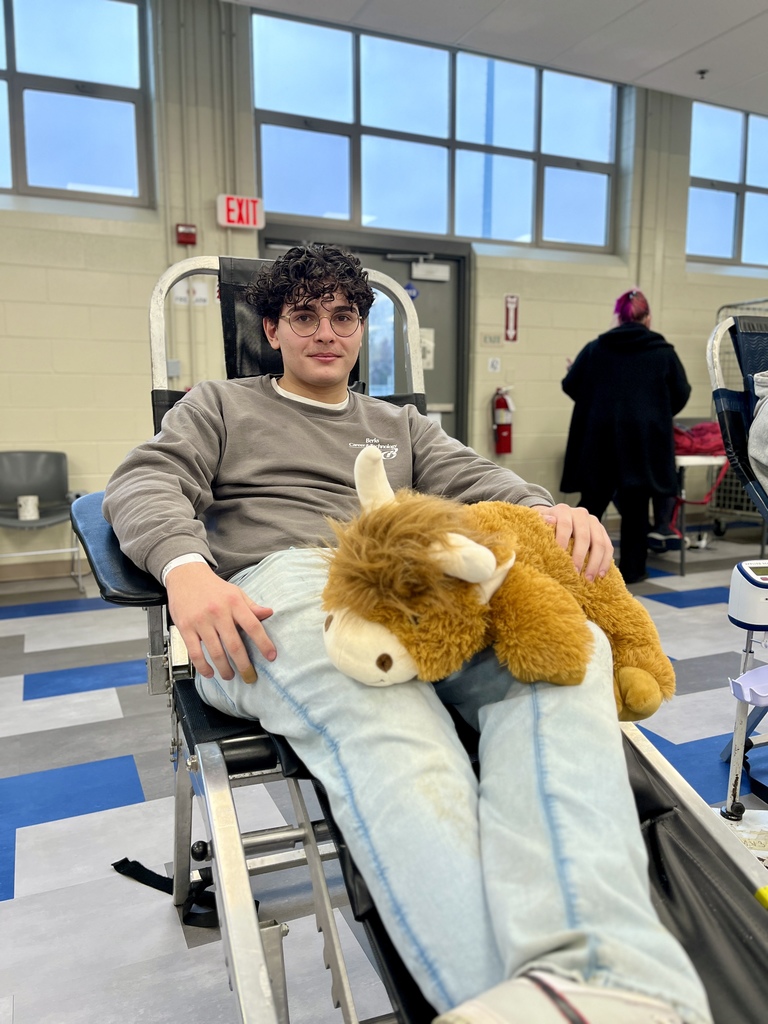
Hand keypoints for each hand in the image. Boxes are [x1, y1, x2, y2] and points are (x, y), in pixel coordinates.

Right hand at [165, 561, 274, 680]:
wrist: (185, 575)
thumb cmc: (213, 587)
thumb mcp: (236, 592)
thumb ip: (251, 606)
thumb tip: (269, 613)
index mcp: (234, 603)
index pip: (253, 626)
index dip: (263, 643)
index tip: (271, 656)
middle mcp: (218, 612)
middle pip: (234, 645)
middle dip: (244, 665)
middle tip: (249, 676)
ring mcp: (201, 621)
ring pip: (215, 652)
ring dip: (224, 669)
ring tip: (230, 676)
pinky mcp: (185, 628)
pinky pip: (195, 653)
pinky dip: (203, 666)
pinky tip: (209, 672)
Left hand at [530, 503, 613, 581]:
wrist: (555, 519)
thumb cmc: (545, 526)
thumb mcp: (539, 522)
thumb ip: (541, 522)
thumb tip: (550, 520)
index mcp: (563, 510)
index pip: (565, 525)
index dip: (562, 541)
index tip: (560, 558)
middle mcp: (581, 514)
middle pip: (584, 536)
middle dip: (580, 556)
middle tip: (575, 573)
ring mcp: (594, 522)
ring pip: (599, 543)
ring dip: (595, 563)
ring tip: (589, 579)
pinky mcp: (602, 531)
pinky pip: (608, 547)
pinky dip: (605, 562)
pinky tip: (600, 575)